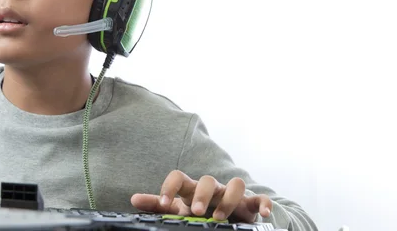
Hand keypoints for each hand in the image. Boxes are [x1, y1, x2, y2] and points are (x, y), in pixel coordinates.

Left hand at [131, 170, 271, 221]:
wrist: (229, 219)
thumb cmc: (199, 211)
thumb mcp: (178, 209)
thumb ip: (157, 205)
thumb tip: (133, 199)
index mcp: (191, 189)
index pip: (178, 178)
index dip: (169, 187)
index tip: (164, 204)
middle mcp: (212, 188)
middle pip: (206, 179)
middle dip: (202, 194)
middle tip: (196, 212)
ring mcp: (232, 194)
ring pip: (235, 184)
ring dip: (228, 199)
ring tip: (220, 218)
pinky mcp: (250, 204)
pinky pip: (260, 198)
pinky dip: (264, 203)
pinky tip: (263, 214)